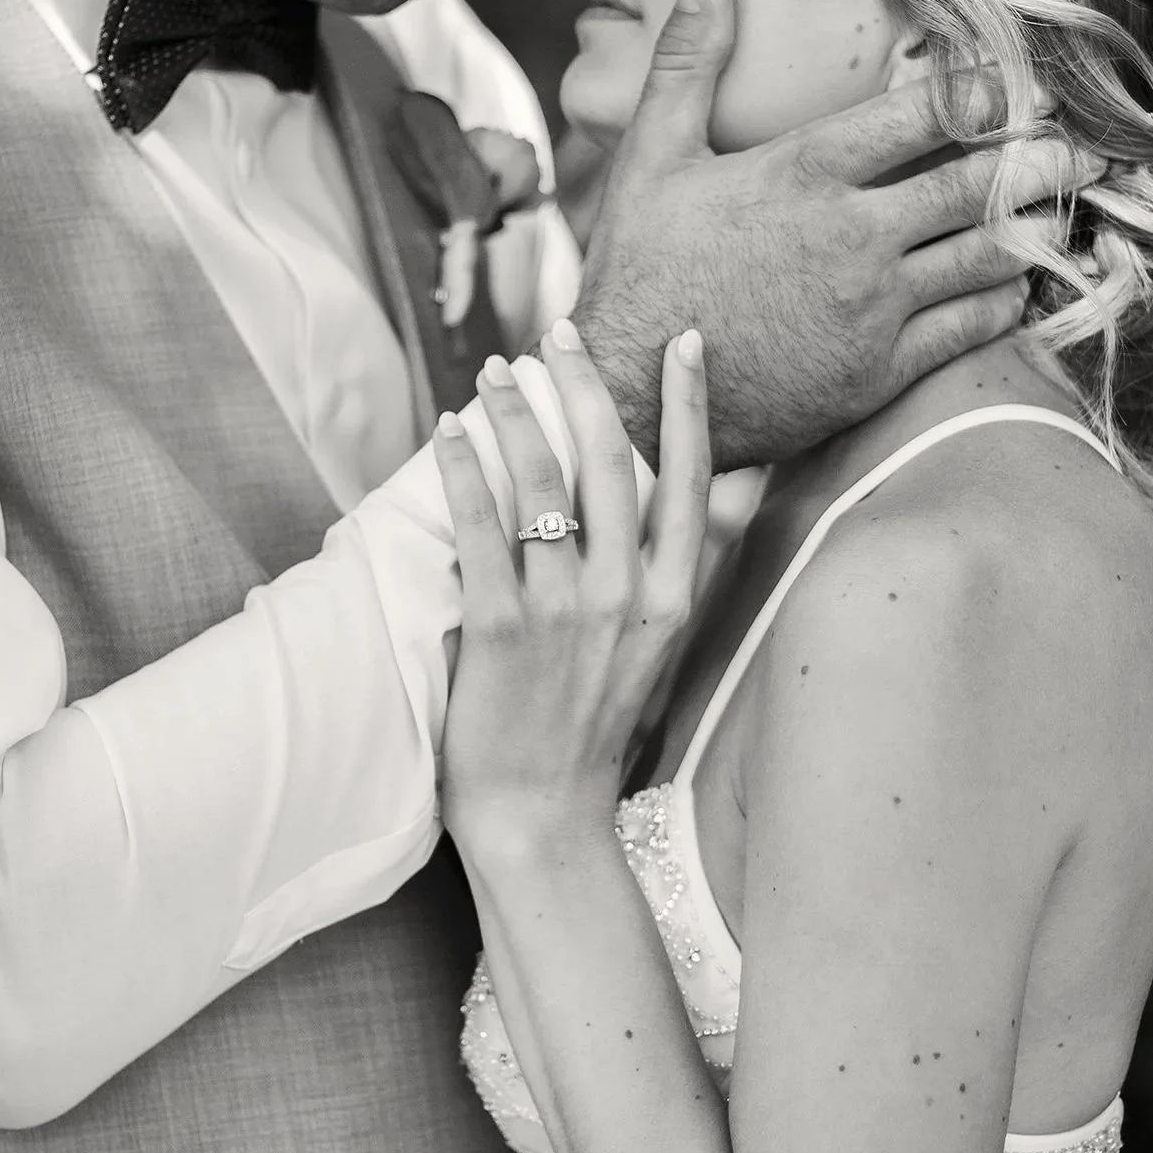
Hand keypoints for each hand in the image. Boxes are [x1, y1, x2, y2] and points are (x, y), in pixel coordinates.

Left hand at [431, 323, 709, 852]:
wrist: (543, 819)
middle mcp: (627, 595)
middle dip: (584, 381)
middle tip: (558, 333)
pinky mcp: (499, 628)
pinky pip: (479, 526)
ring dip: (513, 412)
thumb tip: (705, 499)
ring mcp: (564, 611)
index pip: (692, 476)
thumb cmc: (590, 730)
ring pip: (542, 478)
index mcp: (673, 597)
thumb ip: (670, 573)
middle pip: (613, 456)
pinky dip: (461, 469)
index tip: (684, 338)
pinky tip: (448, 435)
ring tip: (489, 375)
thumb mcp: (655, 648)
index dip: (690, 401)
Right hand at [573, 0, 1098, 468]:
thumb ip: (689, 60)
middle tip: (1083, 149)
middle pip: (977, 183)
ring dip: (1035, 229)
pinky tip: (1018, 285)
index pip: (925, 112)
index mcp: (805, 170)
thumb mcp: (651, 155)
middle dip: (1039, 161)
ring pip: (988, 256)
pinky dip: (1005, 301)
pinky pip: (969, 327)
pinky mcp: (878, 372)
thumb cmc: (638, 272)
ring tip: (1065, 210)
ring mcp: (872, 307)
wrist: (628, 395)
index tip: (1020, 85)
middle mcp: (852, 234)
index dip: (987, 92)